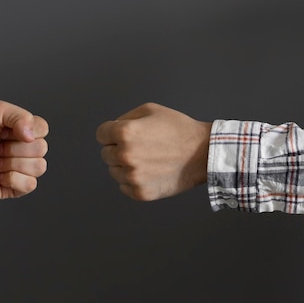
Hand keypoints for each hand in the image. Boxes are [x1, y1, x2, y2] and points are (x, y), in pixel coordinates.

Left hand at [0, 100, 48, 198]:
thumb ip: (20, 115)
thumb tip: (32, 137)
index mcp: (22, 131)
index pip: (43, 129)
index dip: (27, 130)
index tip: (4, 130)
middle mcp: (23, 150)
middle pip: (41, 149)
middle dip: (16, 148)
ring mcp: (20, 169)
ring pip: (39, 167)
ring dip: (14, 163)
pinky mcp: (14, 188)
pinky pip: (30, 185)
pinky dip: (13, 179)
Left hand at [96, 102, 210, 200]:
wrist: (202, 153)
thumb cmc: (177, 129)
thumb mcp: (150, 110)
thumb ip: (124, 118)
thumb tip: (110, 131)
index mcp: (124, 133)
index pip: (101, 135)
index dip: (111, 133)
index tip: (124, 135)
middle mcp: (124, 156)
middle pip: (105, 154)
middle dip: (118, 149)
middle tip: (140, 147)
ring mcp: (132, 177)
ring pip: (114, 171)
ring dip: (124, 166)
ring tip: (147, 160)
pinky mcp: (140, 192)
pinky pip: (123, 187)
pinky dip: (133, 181)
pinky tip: (150, 172)